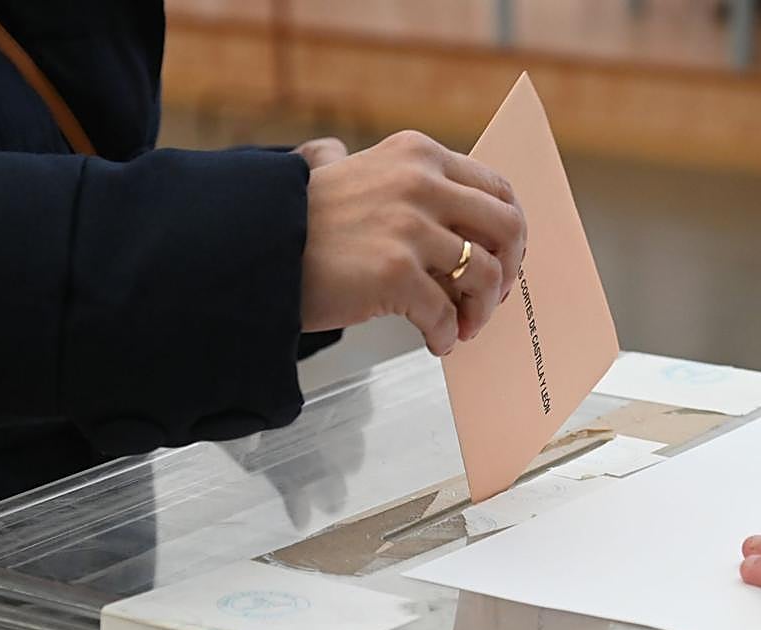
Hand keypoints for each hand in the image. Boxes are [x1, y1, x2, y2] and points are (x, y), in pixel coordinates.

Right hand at [300, 130, 526, 354]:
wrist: (250, 248)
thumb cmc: (299, 222)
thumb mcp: (351, 173)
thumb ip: (396, 179)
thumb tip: (431, 208)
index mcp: (418, 155)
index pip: (496, 188)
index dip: (510, 232)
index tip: (502, 259)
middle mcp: (420, 183)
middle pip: (507, 228)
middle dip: (510, 270)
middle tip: (493, 298)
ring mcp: (410, 228)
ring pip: (485, 276)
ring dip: (481, 310)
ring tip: (461, 327)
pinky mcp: (395, 274)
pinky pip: (446, 315)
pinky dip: (447, 335)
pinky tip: (435, 343)